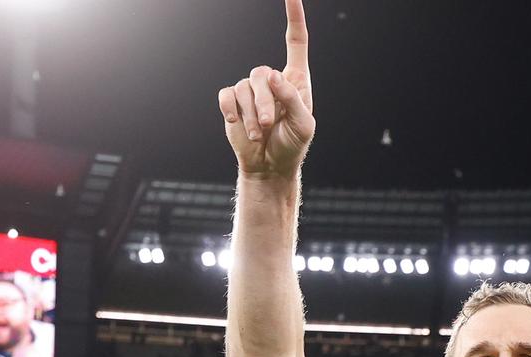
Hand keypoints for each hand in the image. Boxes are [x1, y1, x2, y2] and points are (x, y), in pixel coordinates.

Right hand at [217, 0, 315, 178]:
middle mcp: (272, 80)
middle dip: (265, 102)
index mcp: (295, 80)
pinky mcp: (232, 101)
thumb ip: (292, 98)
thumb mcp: (303, 125)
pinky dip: (232, 112)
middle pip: (262, 73)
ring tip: (260, 133)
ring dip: (252, 114)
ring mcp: (250, 90)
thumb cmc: (292, 145)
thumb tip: (272, 75)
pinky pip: (227, 95)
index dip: (294, 17)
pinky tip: (237, 124)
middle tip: (269, 124)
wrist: (269, 165)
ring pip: (244, 86)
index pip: (296, 41)